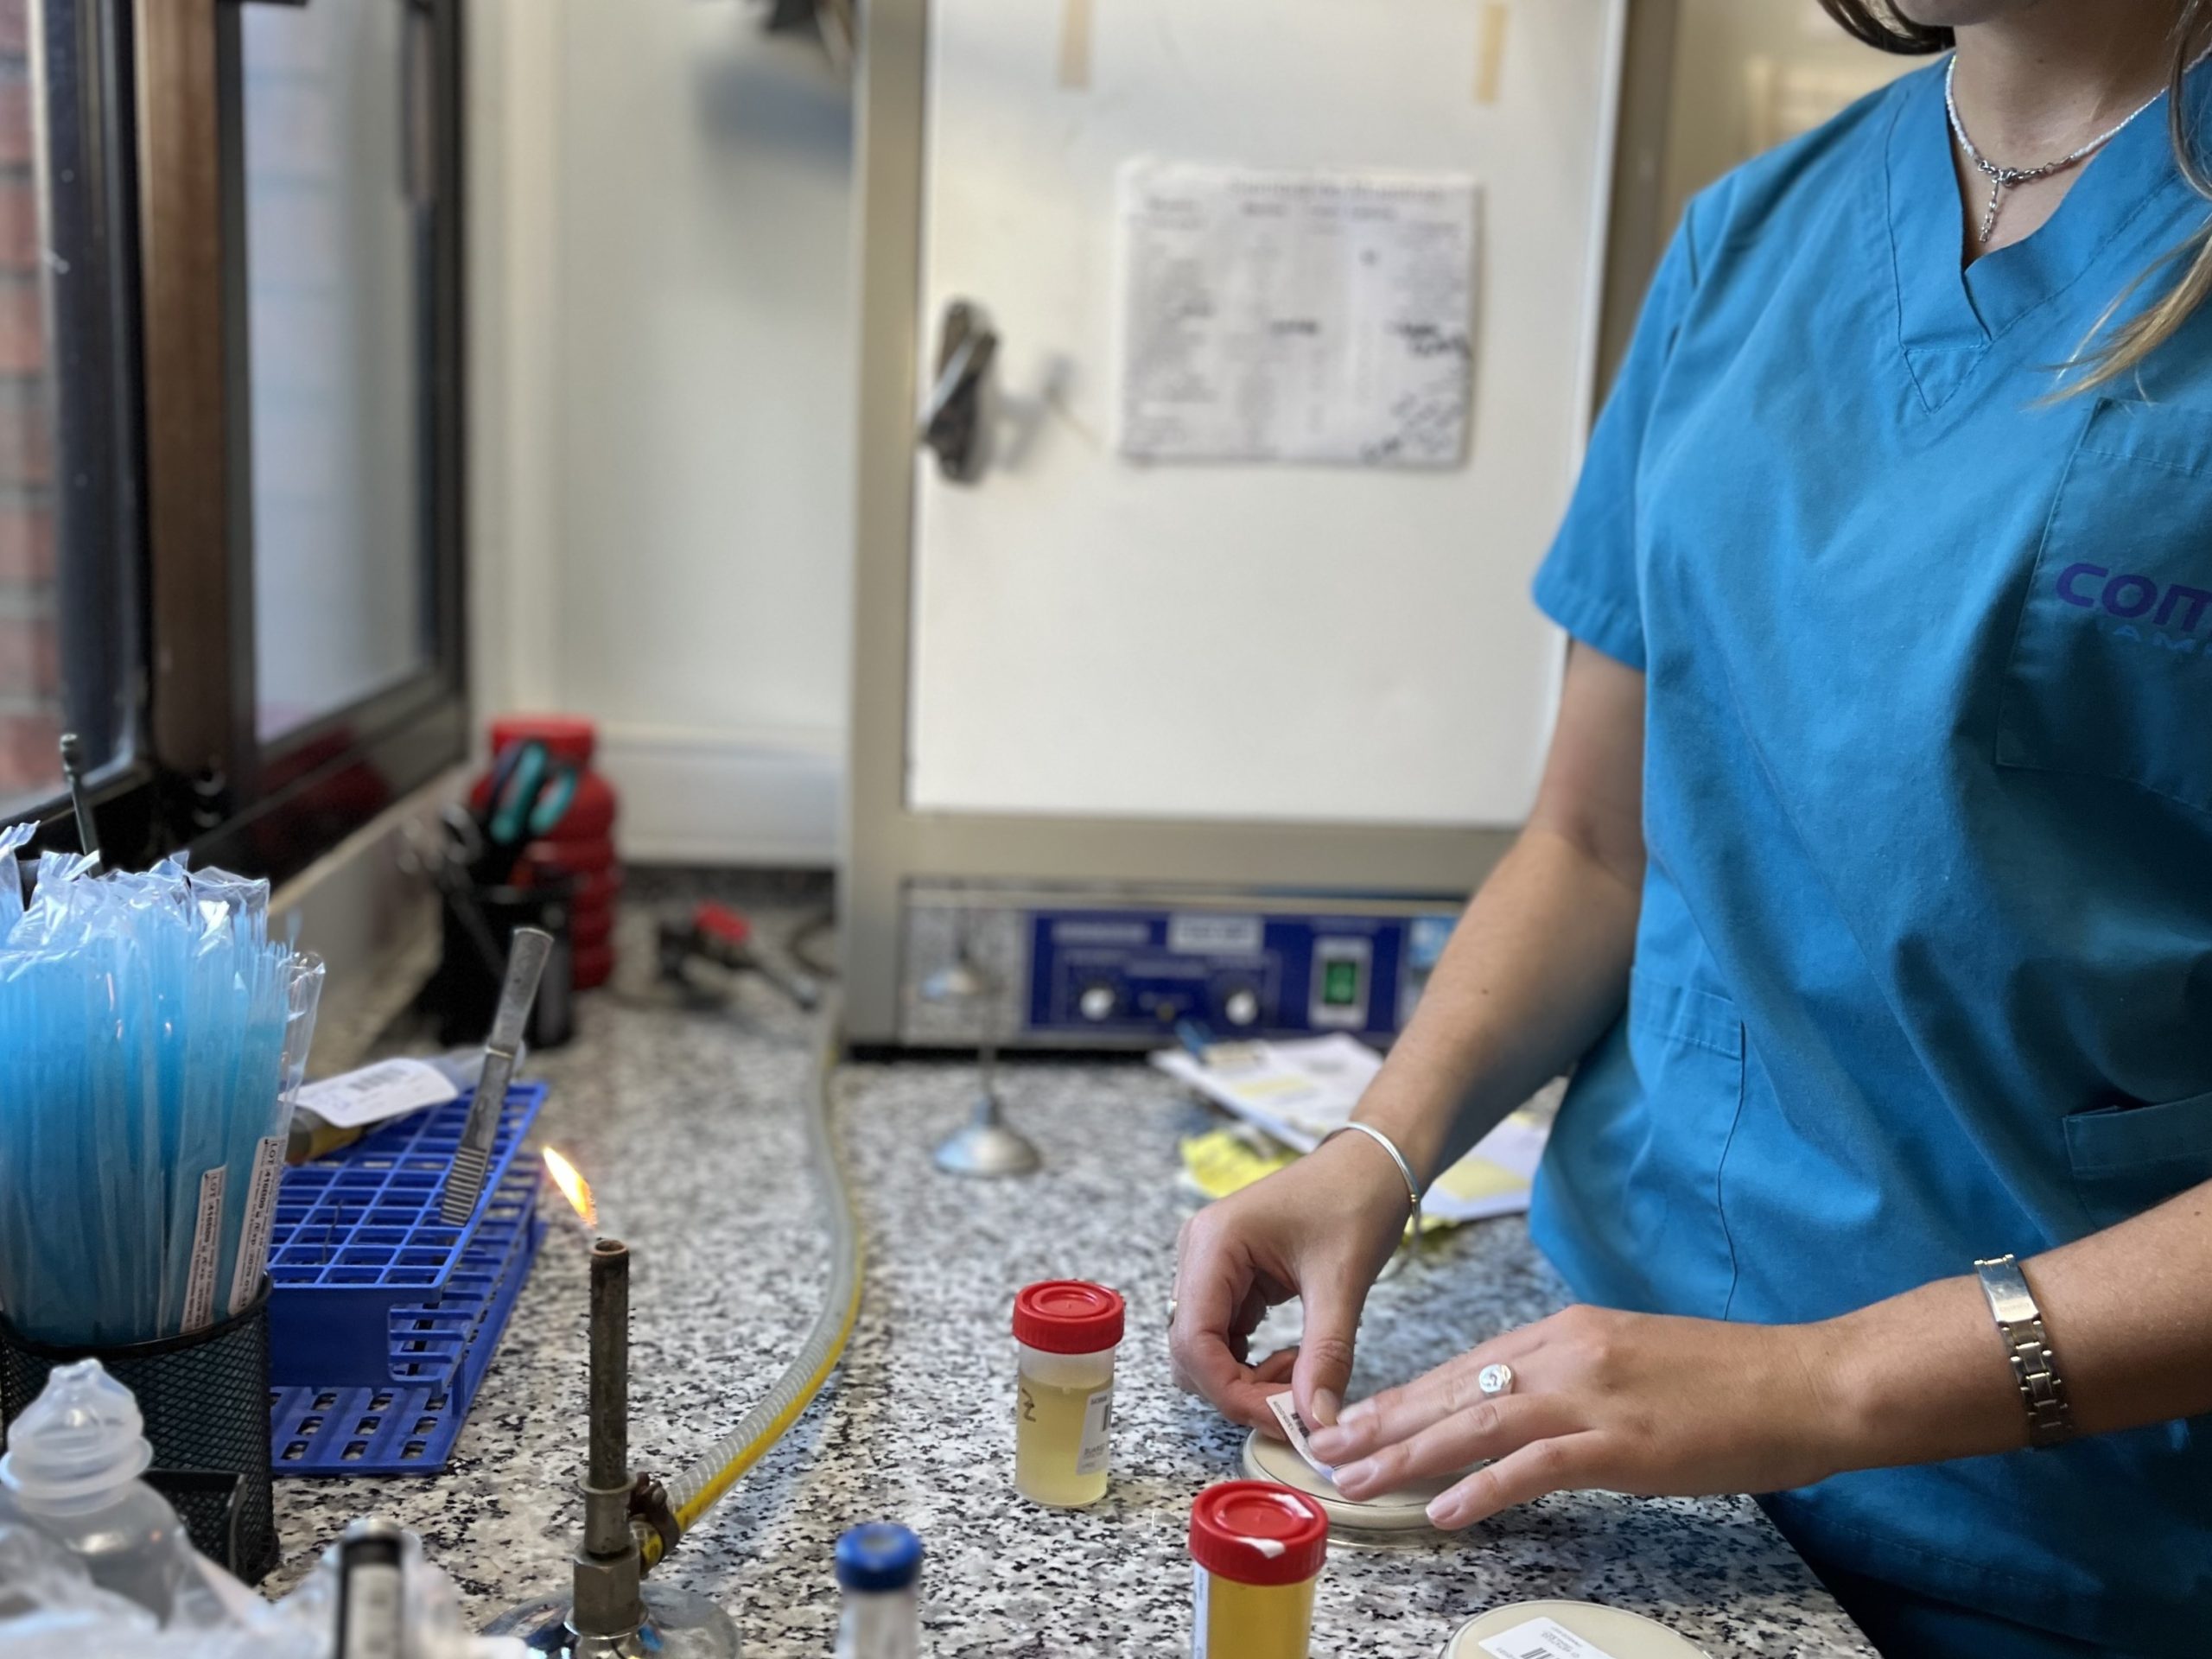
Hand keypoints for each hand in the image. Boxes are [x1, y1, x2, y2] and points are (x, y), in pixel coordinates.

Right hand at [1168, 1132, 1411, 1432]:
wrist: (1373, 1162)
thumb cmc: (1356, 1198)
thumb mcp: (1343, 1281)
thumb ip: (1326, 1356)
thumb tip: (1318, 1424)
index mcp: (1213, 1244)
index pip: (1194, 1341)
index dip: (1231, 1392)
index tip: (1284, 1417)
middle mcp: (1199, 1254)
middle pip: (1191, 1352)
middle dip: (1239, 1389)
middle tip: (1297, 1401)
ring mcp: (1210, 1266)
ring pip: (1205, 1350)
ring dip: (1245, 1378)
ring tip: (1300, 1373)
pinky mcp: (1230, 1278)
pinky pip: (1225, 1337)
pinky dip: (1252, 1362)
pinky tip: (1294, 1358)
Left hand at [1305, 1304, 1851, 1527]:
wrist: (1810, 1382)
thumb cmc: (1730, 1380)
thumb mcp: (1632, 1360)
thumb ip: (1571, 1376)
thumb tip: (1518, 1405)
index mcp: (1569, 1331)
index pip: (1465, 1365)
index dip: (1404, 1394)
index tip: (1355, 1415)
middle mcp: (1568, 1353)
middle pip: (1455, 1389)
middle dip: (1383, 1420)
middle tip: (1322, 1446)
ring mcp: (1593, 1396)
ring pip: (1476, 1424)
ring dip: (1408, 1454)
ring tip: (1356, 1479)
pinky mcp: (1622, 1443)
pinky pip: (1536, 1467)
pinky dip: (1484, 1488)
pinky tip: (1444, 1510)